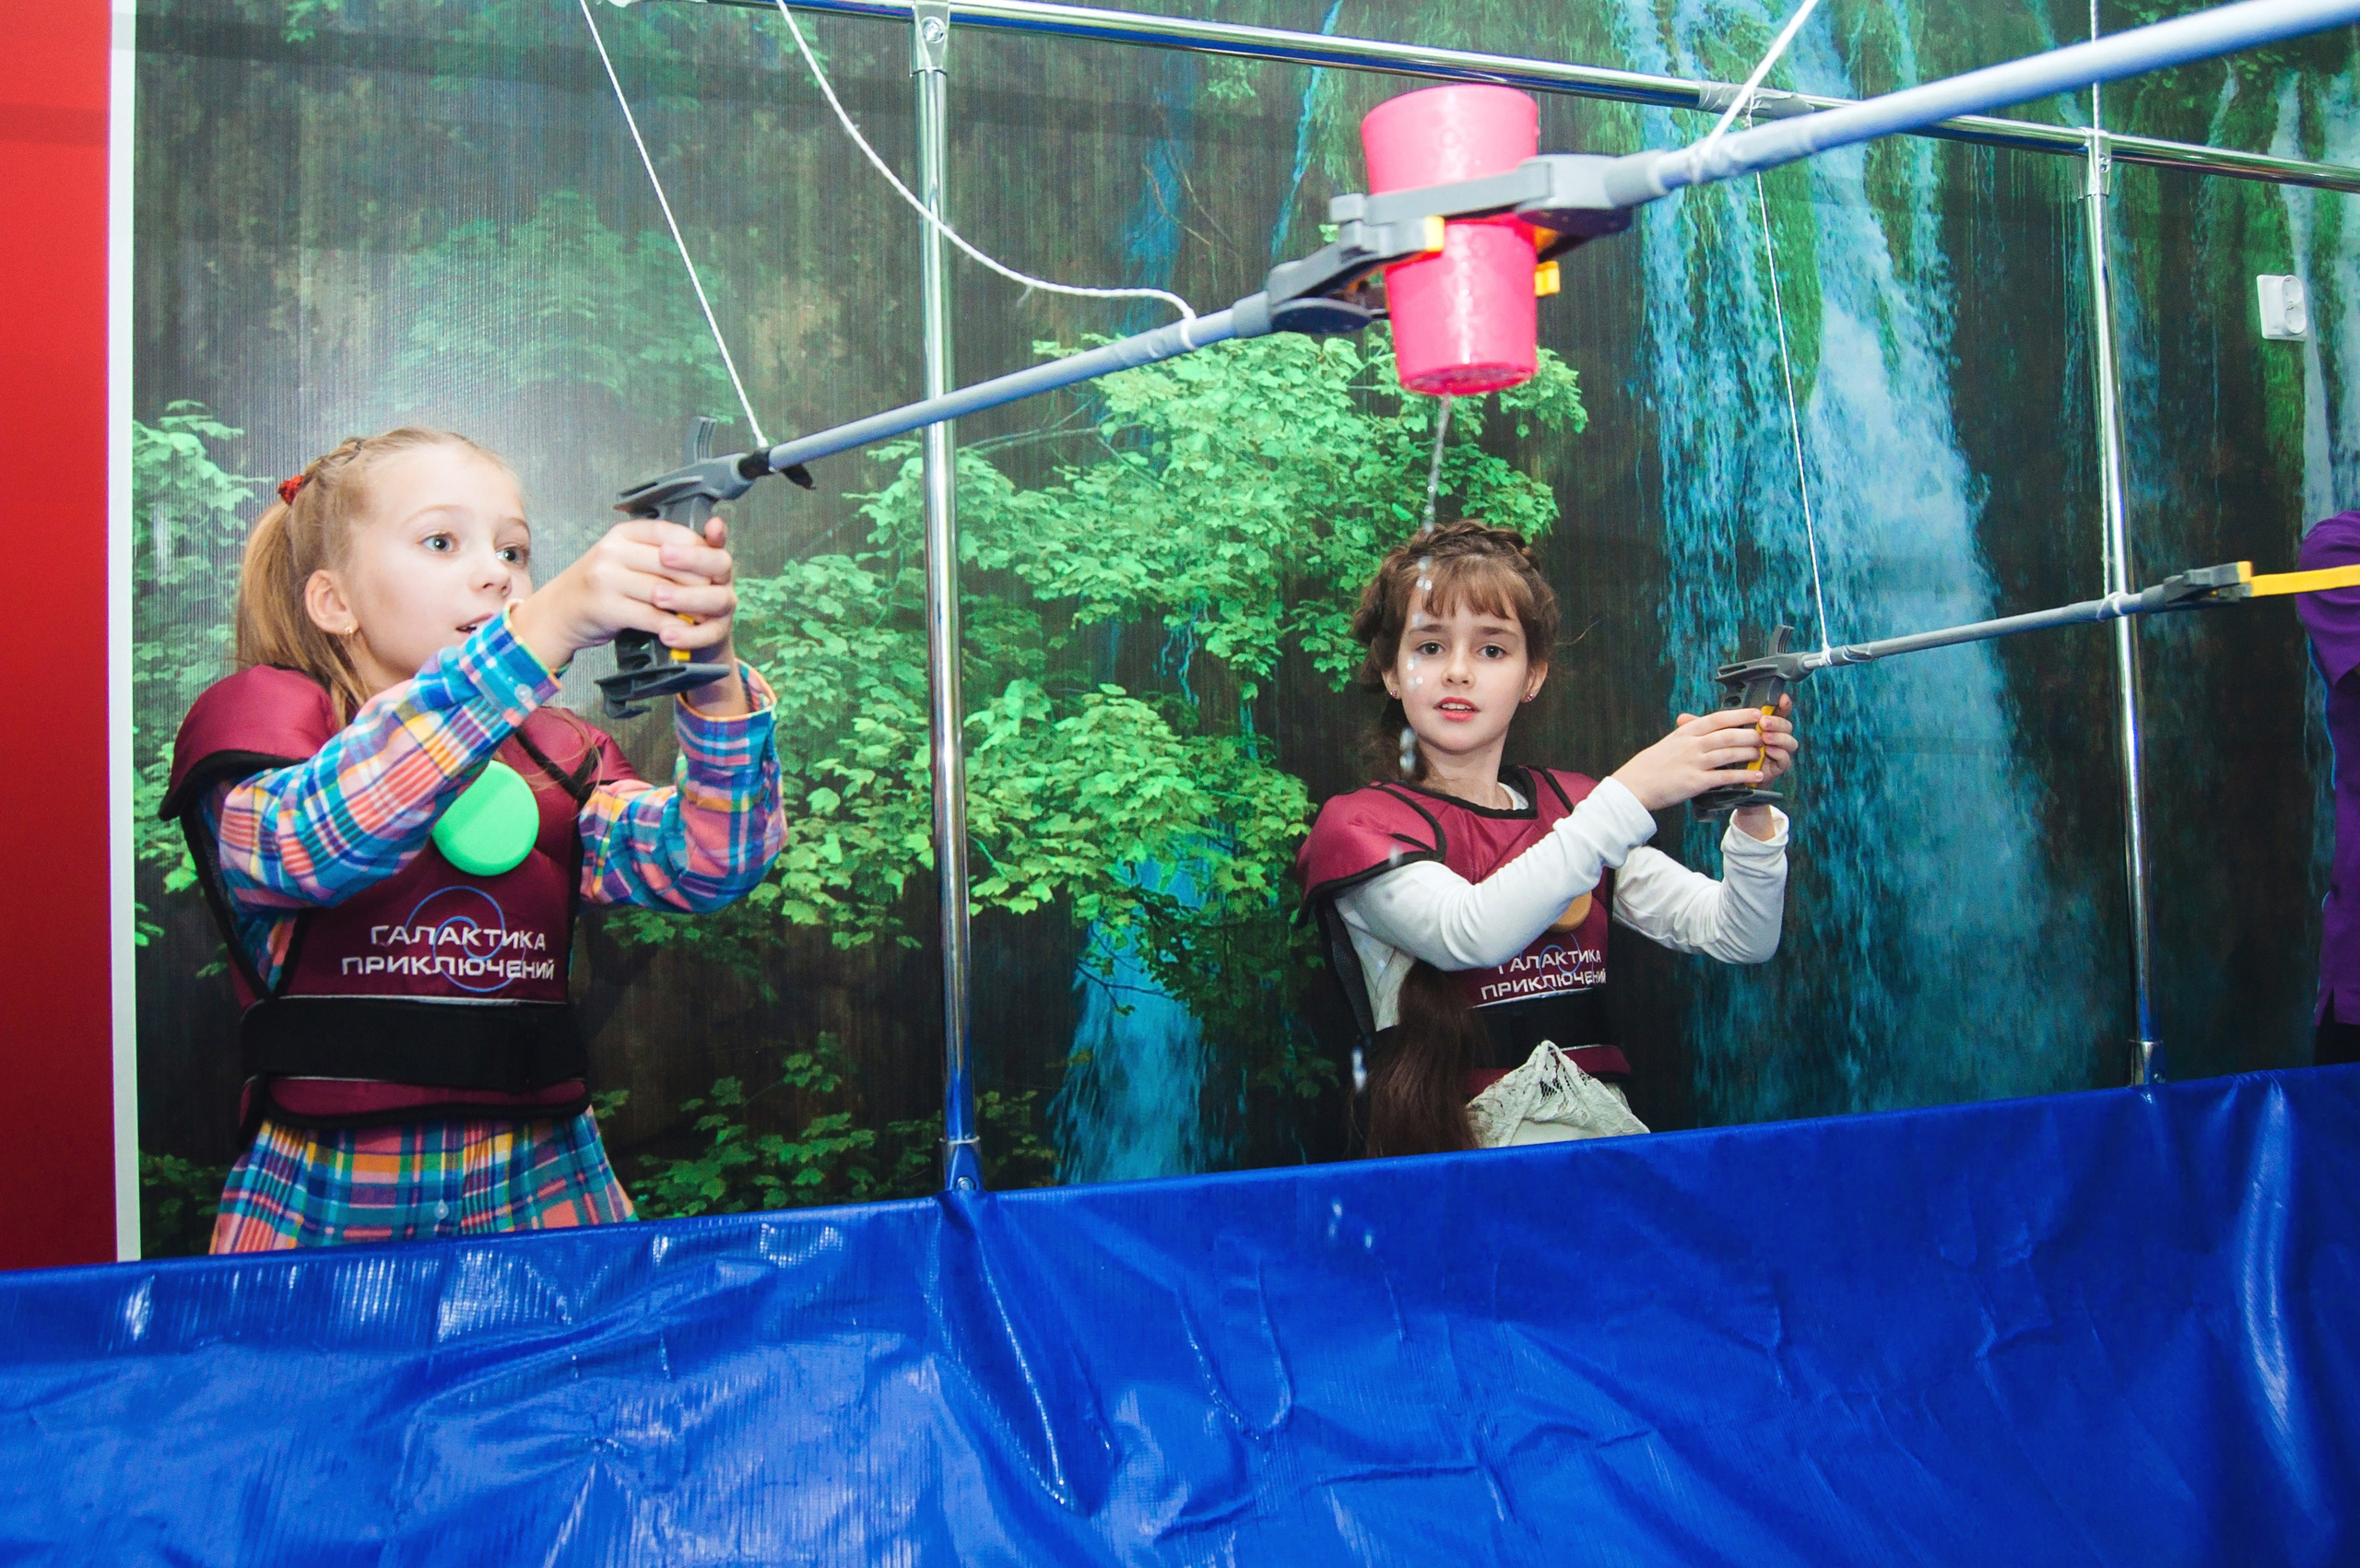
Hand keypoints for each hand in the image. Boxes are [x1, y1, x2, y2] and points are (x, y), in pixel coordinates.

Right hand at [508, 517, 743, 707]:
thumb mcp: (624, 560)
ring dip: (689, 608)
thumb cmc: (600, 587)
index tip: (715, 568)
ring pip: (664, 591)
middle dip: (699, 583)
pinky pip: (650, 616)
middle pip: (673, 564)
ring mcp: (606, 578)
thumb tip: (708, 555)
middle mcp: (613, 551)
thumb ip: (657, 555)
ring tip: (705, 617)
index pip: (672, 533)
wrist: (558, 614)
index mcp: (623, 533)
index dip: (698, 550)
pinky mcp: (605, 606)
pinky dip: (670, 626)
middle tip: (718, 597)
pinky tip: (682, 631)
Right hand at [1611, 697, 1799, 812]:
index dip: (1739, 715)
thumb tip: (1704, 727)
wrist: (1635, 785)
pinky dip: (1743, 776)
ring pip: (1729, 753)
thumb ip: (1689, 734)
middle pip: (1727, 735)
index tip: (1756, 712)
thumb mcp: (1670, 742)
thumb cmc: (1651, 765)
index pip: (1717, 718)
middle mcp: (1691, 745)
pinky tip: (1755, 776)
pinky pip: (1725, 777)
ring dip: (1749, 752)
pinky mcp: (1696, 782)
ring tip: (1762, 752)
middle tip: (1764, 733)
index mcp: (1685, 732)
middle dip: (1749, 733)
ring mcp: (1694, 763)